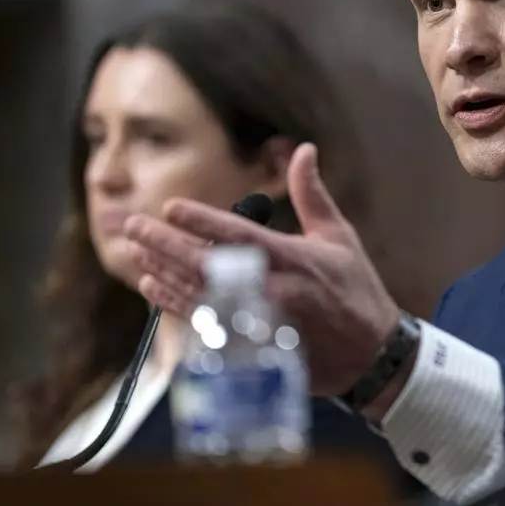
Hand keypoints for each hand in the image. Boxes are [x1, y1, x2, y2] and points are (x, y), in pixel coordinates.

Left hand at [124, 143, 402, 396]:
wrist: (371, 356)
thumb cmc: (356, 290)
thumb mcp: (339, 236)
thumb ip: (313, 194)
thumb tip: (303, 149)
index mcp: (293, 259)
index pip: (238, 236)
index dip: (201, 222)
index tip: (171, 207)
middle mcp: (271, 290)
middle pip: (205, 266)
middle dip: (165, 245)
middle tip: (133, 225)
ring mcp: (258, 321)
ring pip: (197, 295)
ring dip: (162, 271)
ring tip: (134, 250)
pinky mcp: (251, 345)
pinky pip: (202, 323)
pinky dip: (174, 304)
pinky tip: (152, 286)